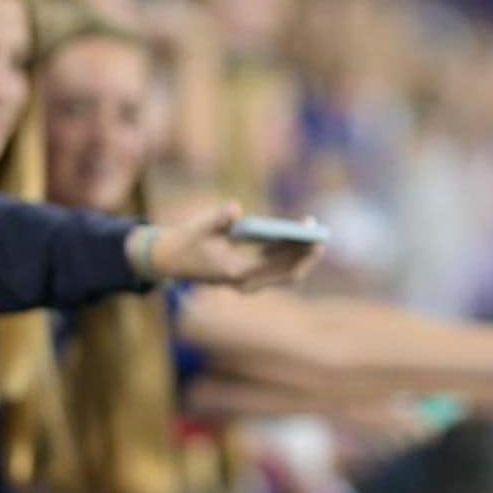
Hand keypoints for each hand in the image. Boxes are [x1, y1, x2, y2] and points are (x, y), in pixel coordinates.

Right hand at [127, 204, 323, 290]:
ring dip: (302, 256)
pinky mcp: (250, 278)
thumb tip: (236, 209)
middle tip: (322, 233)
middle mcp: (246, 282)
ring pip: (286, 274)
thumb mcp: (198, 227)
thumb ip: (218, 219)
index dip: (298, 248)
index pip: (277, 262)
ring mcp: (249, 283)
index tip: (311, 233)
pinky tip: (299, 237)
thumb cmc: (186, 241)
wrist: (170, 261)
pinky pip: (278, 270)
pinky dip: (291, 256)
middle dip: (307, 254)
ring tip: (314, 233)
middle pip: (289, 273)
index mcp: (236, 271)